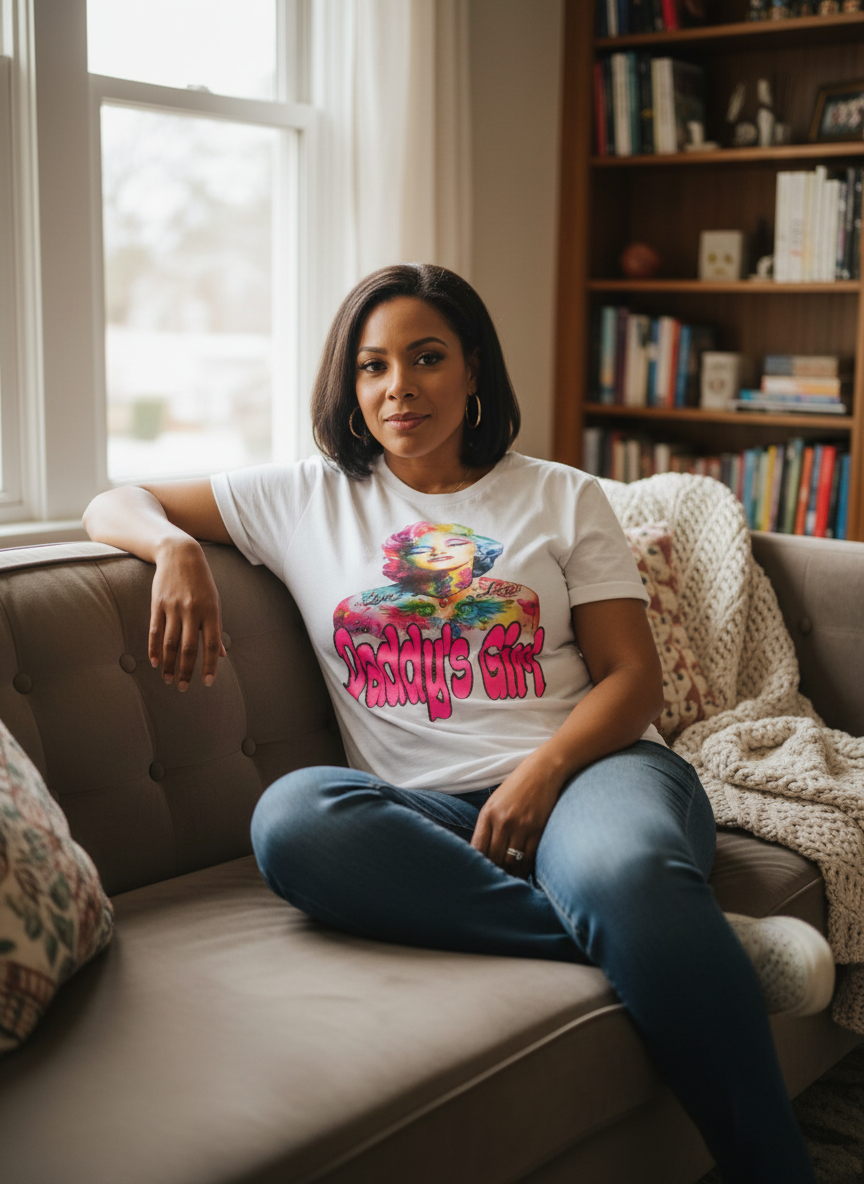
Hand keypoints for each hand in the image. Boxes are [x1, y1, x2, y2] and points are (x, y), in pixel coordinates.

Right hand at [149, 539, 225, 689]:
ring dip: (168, 664)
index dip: (209, 665)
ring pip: (170, 643)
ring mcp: (174, 607)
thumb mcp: (215, 602)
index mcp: (211, 612)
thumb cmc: (201, 582)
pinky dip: (154, 649)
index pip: (212, 644)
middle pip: (188, 648)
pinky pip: (155, 631)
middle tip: (182, 687)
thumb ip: (216, 628)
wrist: (180, 554)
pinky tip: (155, 662)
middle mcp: (193, 611)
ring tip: (167, 679)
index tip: (207, 682)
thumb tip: (221, 654)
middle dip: (185, 671)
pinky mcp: (157, 604)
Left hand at [470, 758, 563, 876]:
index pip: (476, 848)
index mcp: (487, 814)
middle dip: (492, 875)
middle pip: (493, 858)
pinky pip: (529, 858)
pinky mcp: (538, 829)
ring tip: (508, 886)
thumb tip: (481, 853)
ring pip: (511, 862)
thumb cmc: (517, 787)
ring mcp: (521, 826)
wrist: (544, 770)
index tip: (476, 877)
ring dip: (510, 876)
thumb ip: (488, 825)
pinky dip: (525, 870)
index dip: (476, 866)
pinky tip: (523, 876)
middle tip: (491, 887)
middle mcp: (502, 821)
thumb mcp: (495, 801)